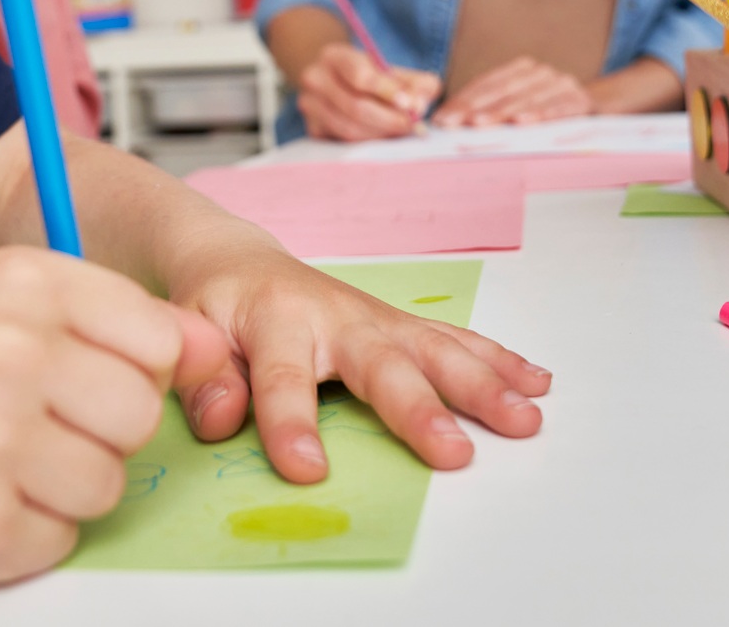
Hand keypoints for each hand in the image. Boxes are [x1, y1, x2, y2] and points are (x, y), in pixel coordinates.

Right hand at [0, 247, 230, 591]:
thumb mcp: (7, 309)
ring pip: (106, 486)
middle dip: (99, 433)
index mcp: (20, 282)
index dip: (131, 371)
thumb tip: (215, 350)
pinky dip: (22, 536)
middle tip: (32, 428)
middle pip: (139, 416)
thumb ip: (116, 321)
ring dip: (63, 489)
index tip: (83, 378)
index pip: (158, 340)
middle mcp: (1, 351)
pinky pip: (56, 542)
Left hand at [167, 248, 550, 482]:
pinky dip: (499, 361)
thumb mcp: (191, 331)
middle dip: (419, 409)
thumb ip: (206, 378)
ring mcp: (378, 319)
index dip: (291, 422)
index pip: (283, 376)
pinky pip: (455, 341)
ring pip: (435, 350)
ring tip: (525, 419)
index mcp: (276, 318)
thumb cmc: (217, 306)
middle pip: (383, 364)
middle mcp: (337, 316)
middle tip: (454, 452)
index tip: (307, 468)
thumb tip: (223, 421)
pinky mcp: (402, 326)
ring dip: (483, 385)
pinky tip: (536, 383)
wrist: (239, 260)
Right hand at [297, 43, 439, 139]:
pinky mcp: (312, 128)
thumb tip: (418, 103)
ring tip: (402, 132)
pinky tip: (384, 137)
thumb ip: (414, 82)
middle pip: (354, 106)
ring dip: (380, 134)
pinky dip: (368, 143)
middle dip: (389, 119)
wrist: (338, 81)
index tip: (409, 104)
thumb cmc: (371, 75)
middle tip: (413, 126)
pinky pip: (343, 142)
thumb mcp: (392, 69)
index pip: (359, 75)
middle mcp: (315, 78)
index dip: (386, 91)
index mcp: (334, 56)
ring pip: (349, 128)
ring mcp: (310, 105)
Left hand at [433, 56, 593, 127]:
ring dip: (503, 112)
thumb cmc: (548, 111)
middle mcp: (540, 73)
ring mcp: (561, 84)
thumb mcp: (520, 105)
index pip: (486, 84)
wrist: (597, 106)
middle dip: (476, 108)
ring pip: (526, 99)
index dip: (463, 100)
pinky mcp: (580, 101)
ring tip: (481, 123)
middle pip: (503, 91)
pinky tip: (523, 122)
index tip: (443, 119)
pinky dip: (540, 114)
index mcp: (521, 70)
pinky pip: (558, 108)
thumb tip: (447, 122)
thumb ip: (489, 109)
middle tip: (456, 124)